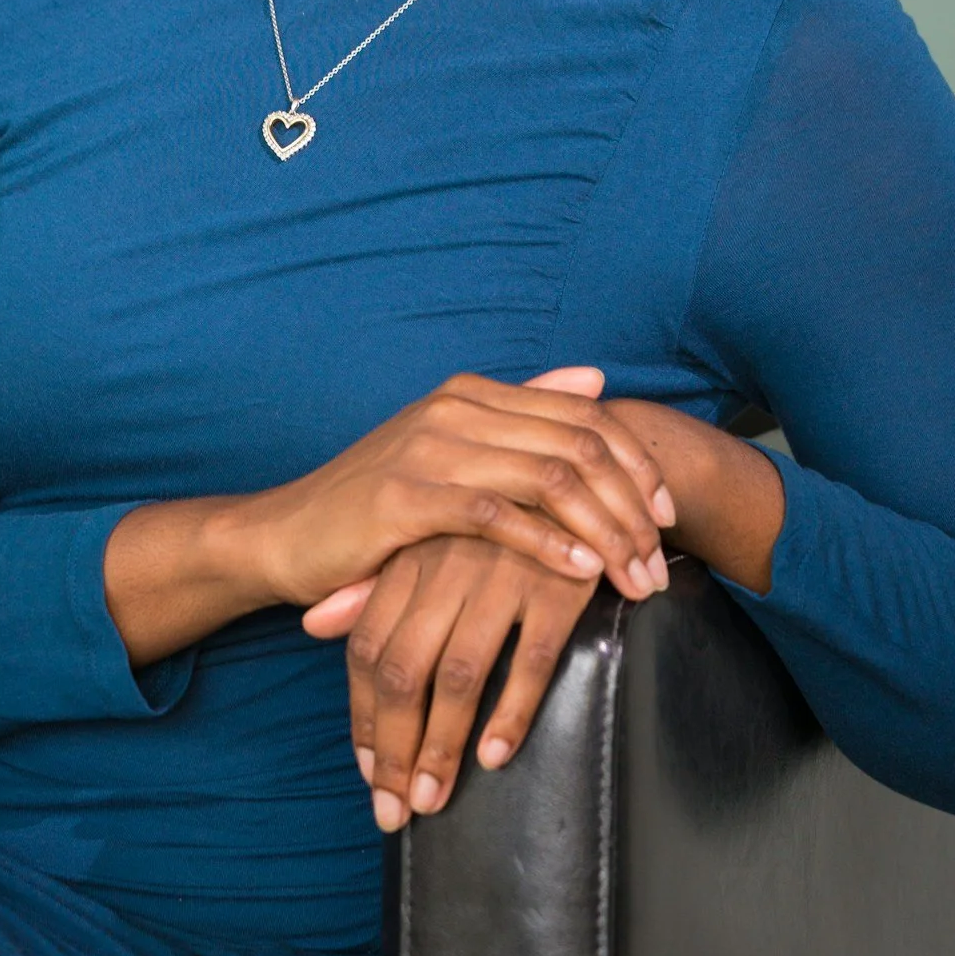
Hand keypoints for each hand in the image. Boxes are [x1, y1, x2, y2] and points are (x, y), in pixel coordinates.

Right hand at [247, 367, 673, 612]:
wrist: (287, 535)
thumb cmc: (376, 505)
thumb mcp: (452, 452)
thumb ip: (522, 414)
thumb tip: (594, 378)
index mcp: (473, 394)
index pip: (582, 416)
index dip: (636, 464)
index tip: (667, 515)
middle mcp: (457, 409)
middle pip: (578, 446)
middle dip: (631, 506)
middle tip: (660, 560)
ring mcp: (431, 448)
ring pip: (550, 479)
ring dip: (604, 532)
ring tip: (633, 577)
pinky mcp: (407, 497)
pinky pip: (497, 515)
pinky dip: (548, 543)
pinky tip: (580, 573)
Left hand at [303, 534, 598, 831]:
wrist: (579, 471)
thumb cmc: (496, 521)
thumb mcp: (431, 543)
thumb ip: (372, 589)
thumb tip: (310, 625)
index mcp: (414, 558)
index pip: (369, 648)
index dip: (365, 717)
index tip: (370, 774)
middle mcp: (449, 567)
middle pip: (405, 670)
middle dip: (394, 748)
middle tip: (395, 809)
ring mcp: (503, 574)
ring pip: (460, 675)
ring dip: (442, 746)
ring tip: (433, 798)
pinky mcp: (558, 585)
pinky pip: (533, 660)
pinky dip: (511, 712)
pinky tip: (495, 755)